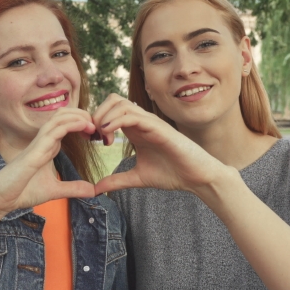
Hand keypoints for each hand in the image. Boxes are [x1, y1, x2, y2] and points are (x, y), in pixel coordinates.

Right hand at [0, 108, 96, 218]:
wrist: (0, 200)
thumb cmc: (22, 192)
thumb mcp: (54, 191)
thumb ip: (73, 188)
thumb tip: (93, 191)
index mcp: (47, 146)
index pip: (66, 124)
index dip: (82, 123)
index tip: (97, 133)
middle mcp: (43, 141)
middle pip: (63, 114)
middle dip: (82, 115)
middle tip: (98, 125)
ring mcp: (38, 143)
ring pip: (59, 117)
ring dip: (78, 116)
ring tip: (93, 124)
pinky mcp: (34, 151)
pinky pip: (54, 131)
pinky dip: (71, 125)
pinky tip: (84, 128)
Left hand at [92, 94, 234, 195]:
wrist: (196, 178)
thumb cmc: (172, 173)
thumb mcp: (137, 178)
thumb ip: (116, 181)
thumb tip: (95, 189)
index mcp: (135, 130)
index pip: (110, 110)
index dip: (96, 121)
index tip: (93, 142)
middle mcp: (142, 122)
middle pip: (112, 100)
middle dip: (97, 114)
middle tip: (95, 136)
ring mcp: (150, 122)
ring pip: (120, 103)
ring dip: (105, 116)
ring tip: (102, 137)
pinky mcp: (158, 127)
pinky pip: (133, 115)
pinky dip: (116, 121)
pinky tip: (109, 135)